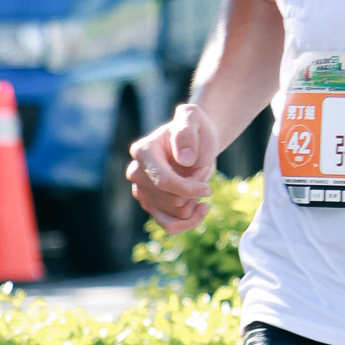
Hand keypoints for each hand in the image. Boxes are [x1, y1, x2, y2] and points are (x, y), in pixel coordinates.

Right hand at [127, 101, 218, 227]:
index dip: (190, 188)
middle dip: (196, 190)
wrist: (196, 140)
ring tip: (198, 181)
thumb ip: (186, 133)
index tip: (208, 186)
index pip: (164, 181)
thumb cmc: (194, 127)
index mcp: (143, 151)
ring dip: (195, 200)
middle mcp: (136, 173)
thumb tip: (184, 161)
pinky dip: (189, 222)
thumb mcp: (193, 118)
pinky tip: (201, 207)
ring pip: (176, 214)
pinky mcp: (151, 205)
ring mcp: (141, 191)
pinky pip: (170, 226)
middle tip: (202, 171)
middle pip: (173, 200)